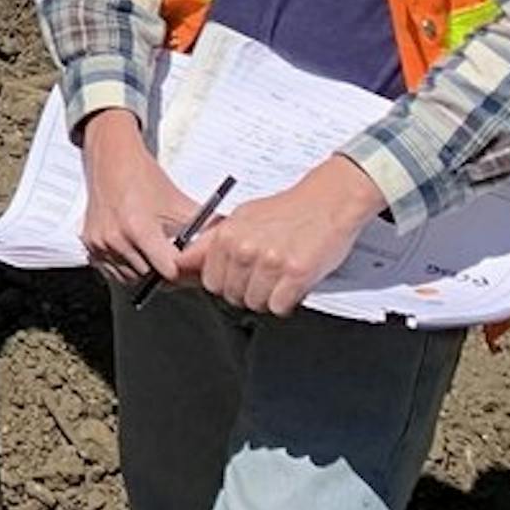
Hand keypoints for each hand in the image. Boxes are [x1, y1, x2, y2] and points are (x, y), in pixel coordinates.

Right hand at [76, 107, 200, 291]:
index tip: (190, 268)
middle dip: (166, 272)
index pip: (167, 271)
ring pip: (131, 277)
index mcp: (138, 227)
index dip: (183, 271)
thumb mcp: (177, 202)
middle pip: (150, 277)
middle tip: (176, 263)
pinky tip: (136, 251)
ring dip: (146, 271)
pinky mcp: (90, 244)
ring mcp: (100, 243)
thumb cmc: (142, 176)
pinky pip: (113, 271)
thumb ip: (203, 227)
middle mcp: (116, 238)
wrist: (111, 158)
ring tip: (155, 253)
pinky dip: (127, 267)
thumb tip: (226, 246)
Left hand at [193, 157, 383, 316]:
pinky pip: (279, 307)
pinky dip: (286, 302)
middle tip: (263, 277)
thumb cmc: (286, 211)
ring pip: (255, 303)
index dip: (223, 284)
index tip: (234, 280)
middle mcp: (245, 248)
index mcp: (228, 235)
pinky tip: (292, 285)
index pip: (209, 280)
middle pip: (232, 295)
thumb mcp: (241, 218)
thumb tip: (182, 262)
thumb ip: (212, 241)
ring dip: (267, 298)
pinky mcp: (296, 274)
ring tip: (279, 279)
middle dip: (246, 292)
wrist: (327, 202)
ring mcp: (270, 262)